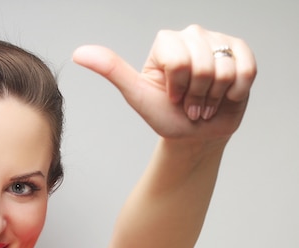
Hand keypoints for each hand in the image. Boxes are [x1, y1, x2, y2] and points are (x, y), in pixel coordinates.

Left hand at [72, 25, 256, 141]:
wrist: (195, 135)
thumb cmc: (165, 116)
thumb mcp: (136, 95)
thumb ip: (111, 70)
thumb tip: (79, 53)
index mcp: (166, 42)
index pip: (178, 60)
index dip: (176, 86)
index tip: (170, 96)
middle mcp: (193, 35)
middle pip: (201, 66)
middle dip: (195, 95)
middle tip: (188, 103)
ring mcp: (219, 42)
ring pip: (223, 70)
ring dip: (213, 97)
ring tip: (204, 102)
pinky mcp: (242, 53)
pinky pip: (245, 71)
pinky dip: (234, 92)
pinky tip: (224, 96)